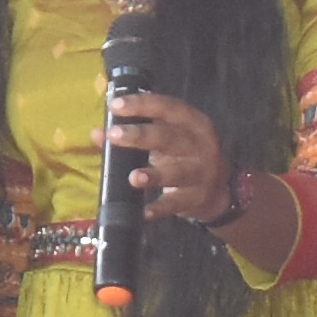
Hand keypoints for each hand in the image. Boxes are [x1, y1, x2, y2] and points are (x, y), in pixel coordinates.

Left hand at [110, 85, 236, 231]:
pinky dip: (159, 208)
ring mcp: (201, 173)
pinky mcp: (197, 198)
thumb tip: (97, 134)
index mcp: (193, 122)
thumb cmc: (184, 155)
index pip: (167, 107)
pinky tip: (143, 211)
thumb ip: (134, 133)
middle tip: (114, 135)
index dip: (141, 104)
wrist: (219, 190)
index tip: (114, 105)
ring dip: (154, 175)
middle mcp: (200, 145)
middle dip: (140, 135)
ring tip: (133, 178)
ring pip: (177, 173)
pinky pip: (175, 203)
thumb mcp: (166, 138)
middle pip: (169, 138)